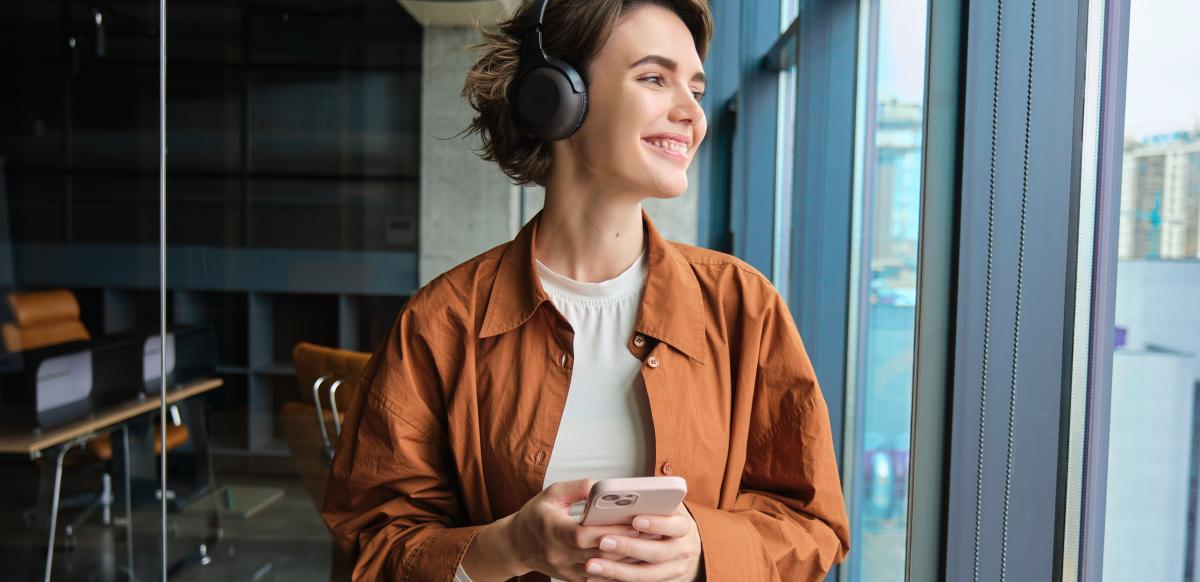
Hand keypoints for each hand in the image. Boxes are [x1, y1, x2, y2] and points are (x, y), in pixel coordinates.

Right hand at [503, 479, 643, 580]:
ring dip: (627, 558)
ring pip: (602, 568)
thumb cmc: (536, 515)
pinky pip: (599, 576)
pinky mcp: (572, 578)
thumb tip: (602, 485)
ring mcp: (565, 569)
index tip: (633, 521)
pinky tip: (635, 559)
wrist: (517, 545)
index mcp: (551, 529)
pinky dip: (618, 569)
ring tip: (650, 545)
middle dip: (626, 543)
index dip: (609, 530)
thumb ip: (577, 487)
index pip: (583, 534)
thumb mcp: (552, 493)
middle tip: (652, 533)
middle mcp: (557, 553)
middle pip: (597, 553)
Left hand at [581, 503, 702, 581]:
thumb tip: (621, 494)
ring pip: (644, 575)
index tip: (635, 519)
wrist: (680, 549)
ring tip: (591, 564)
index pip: (675, 525)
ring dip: (616, 571)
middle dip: (629, 548)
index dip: (657, 523)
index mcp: (682, 527)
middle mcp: (681, 551)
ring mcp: (670, 571)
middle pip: (657, 553)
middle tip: (603, 541)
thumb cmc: (665, 521)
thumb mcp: (665, 506)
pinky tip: (593, 578)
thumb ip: (650, 500)